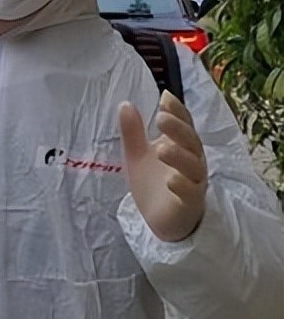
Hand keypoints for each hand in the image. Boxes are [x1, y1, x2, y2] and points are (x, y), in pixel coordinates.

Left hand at [118, 89, 207, 242]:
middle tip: (161, 118)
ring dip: (179, 156)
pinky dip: (182, 186)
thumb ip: (133, 132)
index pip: (184, 123)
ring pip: (193, 166)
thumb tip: (125, 104)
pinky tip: (171, 180)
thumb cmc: (153, 184)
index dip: (177, 111)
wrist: (160, 220)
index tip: (165, 98)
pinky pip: (191, 193)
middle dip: (178, 128)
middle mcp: (192, 161)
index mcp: (181, 145)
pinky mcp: (190, 204)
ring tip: (161, 148)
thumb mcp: (137, 155)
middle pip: (191, 141)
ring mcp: (194, 183)